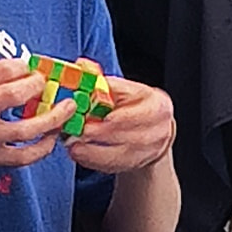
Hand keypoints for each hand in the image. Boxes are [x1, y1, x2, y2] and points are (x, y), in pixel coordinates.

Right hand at [0, 59, 73, 198]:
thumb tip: (6, 75)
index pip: (1, 69)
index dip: (22, 65)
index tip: (27, 67)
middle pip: (17, 94)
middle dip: (39, 86)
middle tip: (47, 84)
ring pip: (27, 128)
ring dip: (52, 118)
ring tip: (64, 111)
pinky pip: (22, 157)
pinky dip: (41, 149)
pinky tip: (49, 141)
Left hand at [61, 72, 175, 178]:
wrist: (154, 130)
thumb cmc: (136, 105)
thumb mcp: (125, 89)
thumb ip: (104, 80)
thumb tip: (82, 66)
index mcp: (158, 106)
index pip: (133, 113)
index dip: (109, 117)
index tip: (88, 117)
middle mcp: (159, 130)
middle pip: (125, 135)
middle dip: (97, 134)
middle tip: (75, 132)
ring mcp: (149, 151)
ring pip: (118, 155)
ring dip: (91, 151)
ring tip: (72, 145)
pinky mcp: (137, 164)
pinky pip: (113, 166)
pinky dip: (93, 161)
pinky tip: (79, 154)